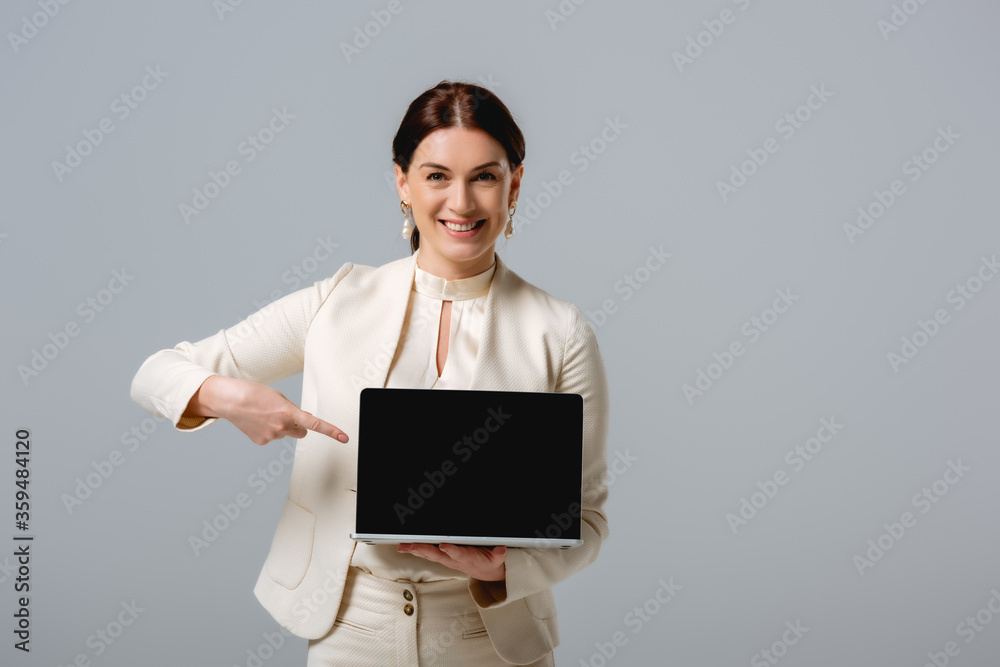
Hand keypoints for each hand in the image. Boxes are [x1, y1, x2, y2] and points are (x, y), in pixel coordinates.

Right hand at [185, 376, 348, 445]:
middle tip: (284, 415)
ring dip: (281, 426)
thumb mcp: (279, 396)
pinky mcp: (261, 442)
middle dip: (298, 426)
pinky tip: (257, 421)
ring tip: (264, 415)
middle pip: (302, 432)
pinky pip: (273, 437)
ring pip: (286, 434)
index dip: (331, 431)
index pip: (315, 424)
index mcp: (289, 413)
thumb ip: (293, 410)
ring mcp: (271, 437)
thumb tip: (303, 421)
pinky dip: (268, 430)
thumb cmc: (254, 394)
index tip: (344, 438)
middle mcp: (281, 427)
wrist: (230, 400)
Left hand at [397, 543, 506, 580]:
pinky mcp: (442, 557)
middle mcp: (454, 560)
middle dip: (425, 550)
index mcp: (468, 558)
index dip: (451, 550)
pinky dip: (416, 550)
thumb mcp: (498, 560)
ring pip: (429, 554)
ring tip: (404, 546)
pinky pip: (427, 553)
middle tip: (413, 545)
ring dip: (416, 550)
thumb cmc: (488, 562)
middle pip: (438, 554)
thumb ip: (499, 554)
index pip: (459, 554)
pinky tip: (405, 547)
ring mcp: (446, 559)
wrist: (484, 572)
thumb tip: (501, 549)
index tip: (444, 545)